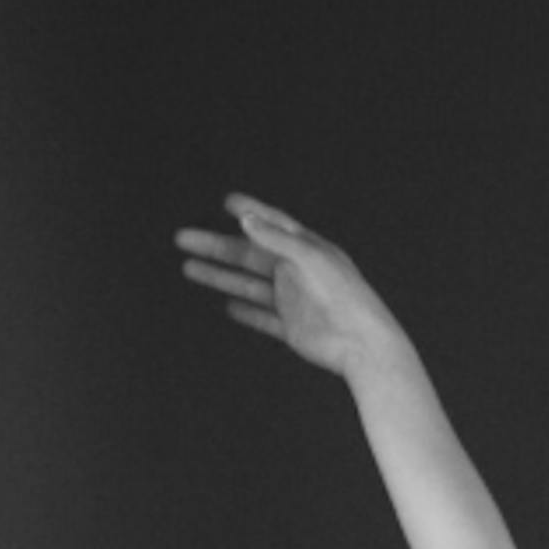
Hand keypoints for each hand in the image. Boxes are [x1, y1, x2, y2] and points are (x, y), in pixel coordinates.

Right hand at [175, 195, 411, 381]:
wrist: (364, 346)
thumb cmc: (346, 297)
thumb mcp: (310, 259)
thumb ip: (277, 239)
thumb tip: (246, 221)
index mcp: (306, 250)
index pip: (272, 224)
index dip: (250, 211)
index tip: (226, 202)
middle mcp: (297, 273)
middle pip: (249, 255)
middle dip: (216, 246)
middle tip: (184, 239)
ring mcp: (293, 301)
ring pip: (248, 285)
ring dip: (220, 276)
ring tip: (188, 268)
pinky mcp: (293, 328)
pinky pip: (263, 317)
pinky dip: (245, 311)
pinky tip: (226, 305)